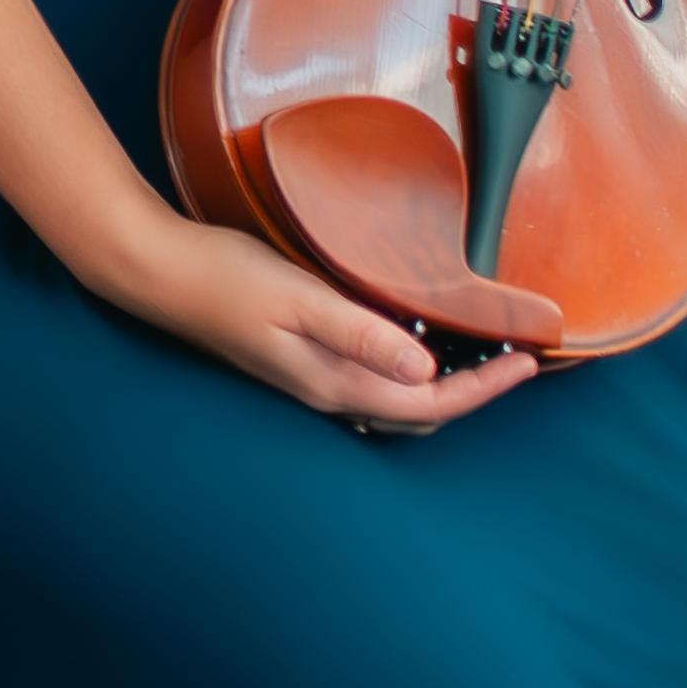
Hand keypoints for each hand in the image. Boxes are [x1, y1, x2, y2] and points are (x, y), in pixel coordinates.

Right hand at [88, 209, 537, 431]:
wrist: (158, 272)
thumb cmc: (224, 280)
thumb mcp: (299, 299)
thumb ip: (362, 334)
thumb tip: (426, 371)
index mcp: (335, 383)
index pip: (432, 403)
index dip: (487, 389)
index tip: (529, 364)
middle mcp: (327, 391)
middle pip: (420, 414)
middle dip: (472, 395)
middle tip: (512, 361)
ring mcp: (309, 378)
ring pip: (395, 402)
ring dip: (441, 386)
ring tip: (476, 352)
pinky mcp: (297, 358)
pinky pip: (370, 379)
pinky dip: (406, 369)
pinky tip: (409, 336)